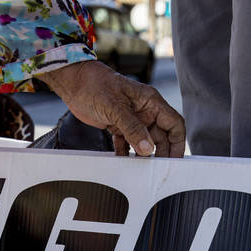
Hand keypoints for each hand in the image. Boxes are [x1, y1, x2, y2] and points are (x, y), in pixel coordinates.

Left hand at [38, 60, 185, 157]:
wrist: (74, 81)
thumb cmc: (95, 84)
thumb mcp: (115, 107)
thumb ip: (133, 128)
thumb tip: (147, 149)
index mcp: (150, 101)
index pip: (174, 123)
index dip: (177, 142)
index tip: (174, 159)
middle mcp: (144, 110)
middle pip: (161, 136)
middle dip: (161, 152)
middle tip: (157, 168)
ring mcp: (131, 118)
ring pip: (145, 141)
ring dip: (143, 154)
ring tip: (141, 168)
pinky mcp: (118, 125)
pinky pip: (127, 143)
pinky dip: (126, 152)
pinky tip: (123, 160)